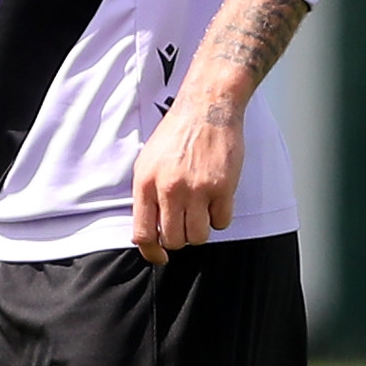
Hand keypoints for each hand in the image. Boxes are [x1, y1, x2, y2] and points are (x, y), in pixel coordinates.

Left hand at [130, 93, 244, 260]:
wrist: (207, 108)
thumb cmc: (176, 135)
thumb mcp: (147, 162)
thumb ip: (145, 195)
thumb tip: (148, 231)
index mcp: (146, 183)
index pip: (143, 234)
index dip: (152, 253)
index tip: (160, 257)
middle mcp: (169, 189)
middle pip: (174, 240)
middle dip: (180, 238)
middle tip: (186, 223)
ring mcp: (196, 189)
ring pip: (198, 237)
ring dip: (201, 230)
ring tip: (201, 211)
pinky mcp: (222, 187)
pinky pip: (222, 223)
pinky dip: (220, 217)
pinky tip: (217, 200)